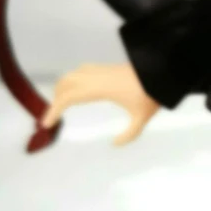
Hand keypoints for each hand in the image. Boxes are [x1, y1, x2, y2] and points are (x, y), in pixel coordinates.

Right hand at [41, 63, 160, 145]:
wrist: (163, 72)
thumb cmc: (151, 95)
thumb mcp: (141, 119)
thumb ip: (128, 134)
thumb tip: (114, 143)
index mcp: (99, 89)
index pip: (68, 98)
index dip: (54, 110)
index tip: (47, 123)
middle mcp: (95, 77)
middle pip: (65, 84)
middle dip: (55, 100)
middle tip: (53, 117)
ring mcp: (101, 70)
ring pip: (71, 75)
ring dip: (62, 88)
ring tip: (61, 105)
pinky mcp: (107, 67)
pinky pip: (82, 71)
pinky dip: (73, 80)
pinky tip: (78, 90)